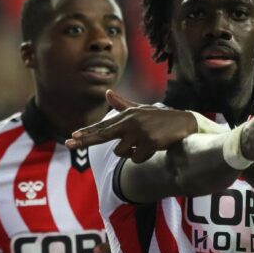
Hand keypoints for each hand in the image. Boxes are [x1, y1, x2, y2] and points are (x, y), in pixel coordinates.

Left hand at [65, 90, 197, 161]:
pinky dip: (143, 157)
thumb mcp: (141, 110)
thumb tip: (108, 93)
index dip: (87, 132)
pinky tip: (153, 147)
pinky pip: (136, 158)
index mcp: (128, 115)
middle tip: (69, 143)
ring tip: (144, 143)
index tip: (72, 136)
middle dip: (85, 140)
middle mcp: (132, 122)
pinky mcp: (150, 142)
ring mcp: (140, 132)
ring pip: (122, 152)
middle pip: (103, 135)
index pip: (103, 125)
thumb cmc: (160, 118)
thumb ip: (123, 105)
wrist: (185, 124)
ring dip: (131, 153)